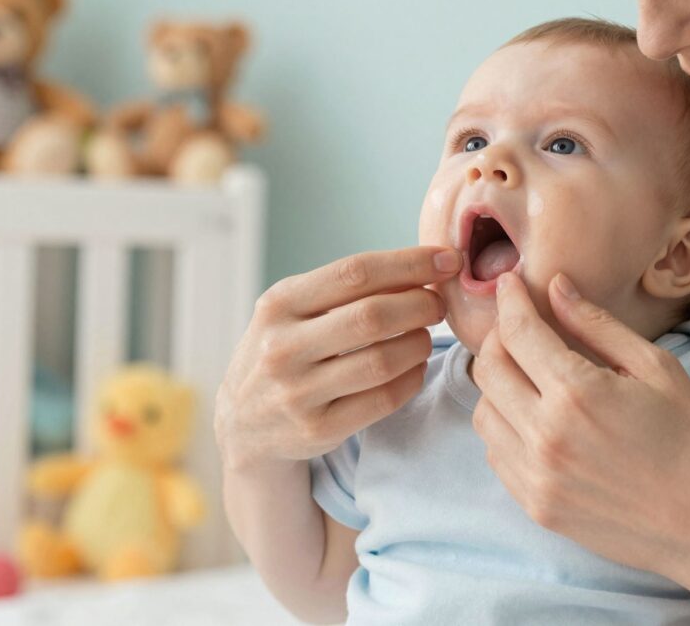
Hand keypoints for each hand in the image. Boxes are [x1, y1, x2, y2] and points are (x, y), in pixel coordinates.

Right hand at [215, 246, 461, 474]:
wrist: (244, 424)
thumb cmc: (284, 350)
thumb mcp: (292, 309)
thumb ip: (344, 288)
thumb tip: (423, 264)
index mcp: (279, 304)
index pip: (355, 273)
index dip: (409, 264)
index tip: (445, 260)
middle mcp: (282, 347)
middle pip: (372, 316)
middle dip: (421, 305)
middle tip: (438, 305)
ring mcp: (298, 393)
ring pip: (383, 361)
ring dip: (419, 343)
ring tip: (424, 336)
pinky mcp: (318, 430)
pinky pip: (384, 399)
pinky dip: (412, 378)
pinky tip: (415, 367)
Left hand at [471, 271, 689, 590]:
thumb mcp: (656, 368)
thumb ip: (598, 325)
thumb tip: (556, 287)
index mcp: (577, 393)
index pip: (518, 332)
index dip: (509, 299)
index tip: (510, 282)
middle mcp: (545, 436)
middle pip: (488, 368)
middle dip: (498, 336)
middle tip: (519, 325)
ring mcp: (536, 476)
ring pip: (483, 412)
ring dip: (497, 384)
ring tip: (527, 373)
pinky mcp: (536, 505)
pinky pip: (496, 454)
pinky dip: (505, 426)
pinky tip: (534, 418)